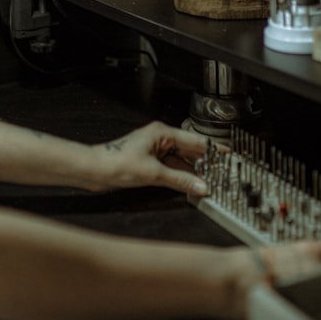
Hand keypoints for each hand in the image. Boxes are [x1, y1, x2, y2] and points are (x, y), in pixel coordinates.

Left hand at [94, 121, 219, 195]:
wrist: (94, 170)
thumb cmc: (116, 163)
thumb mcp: (153, 174)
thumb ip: (180, 180)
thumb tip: (200, 186)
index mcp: (162, 133)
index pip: (194, 141)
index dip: (212, 149)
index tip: (226, 154)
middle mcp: (159, 139)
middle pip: (189, 151)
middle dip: (204, 162)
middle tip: (220, 172)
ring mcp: (155, 151)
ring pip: (180, 161)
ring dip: (192, 172)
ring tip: (207, 181)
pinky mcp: (149, 163)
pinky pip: (171, 168)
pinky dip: (180, 176)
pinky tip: (190, 184)